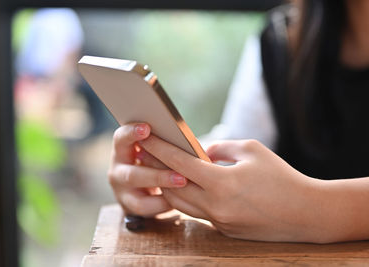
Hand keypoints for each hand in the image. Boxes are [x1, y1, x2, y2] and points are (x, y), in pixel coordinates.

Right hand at [108, 123, 187, 216]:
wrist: (143, 191)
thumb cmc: (156, 162)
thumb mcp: (157, 152)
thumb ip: (168, 145)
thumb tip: (200, 147)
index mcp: (123, 148)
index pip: (121, 137)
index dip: (132, 132)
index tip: (147, 128)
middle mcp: (118, 167)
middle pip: (131, 169)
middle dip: (155, 167)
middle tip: (176, 161)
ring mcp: (121, 188)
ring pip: (137, 187)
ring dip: (160, 181)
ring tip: (182, 180)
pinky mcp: (128, 205)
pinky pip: (143, 206)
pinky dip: (160, 202)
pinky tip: (176, 199)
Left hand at [139, 136, 326, 242]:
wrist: (306, 213)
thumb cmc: (281, 177)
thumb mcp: (251, 150)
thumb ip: (220, 149)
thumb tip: (201, 152)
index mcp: (222, 183)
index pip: (180, 163)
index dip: (159, 149)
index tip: (145, 138)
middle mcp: (215, 206)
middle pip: (172, 186)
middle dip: (155, 168)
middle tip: (144, 152)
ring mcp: (218, 221)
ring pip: (180, 203)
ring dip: (167, 185)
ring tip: (158, 169)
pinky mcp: (223, 230)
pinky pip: (197, 212)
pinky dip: (186, 198)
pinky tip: (183, 186)